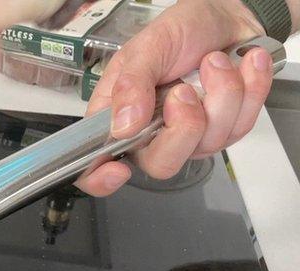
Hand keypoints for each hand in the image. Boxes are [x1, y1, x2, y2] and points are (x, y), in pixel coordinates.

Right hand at [75, 0, 271, 195]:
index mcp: (118, 118)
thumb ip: (130, 85)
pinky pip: (240, 127)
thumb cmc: (180, 30)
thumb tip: (123, 126)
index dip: (101, 179)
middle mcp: (151, 135)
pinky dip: (249, 88)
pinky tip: (241, 65)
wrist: (226, 16)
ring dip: (221, 93)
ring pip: (209, 143)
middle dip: (184, 126)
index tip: (118, 170)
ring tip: (214, 61)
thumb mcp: (146, 48)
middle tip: (185, 90)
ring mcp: (190, 137)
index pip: (97, 164)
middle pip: (162, 164)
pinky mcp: (226, 130)